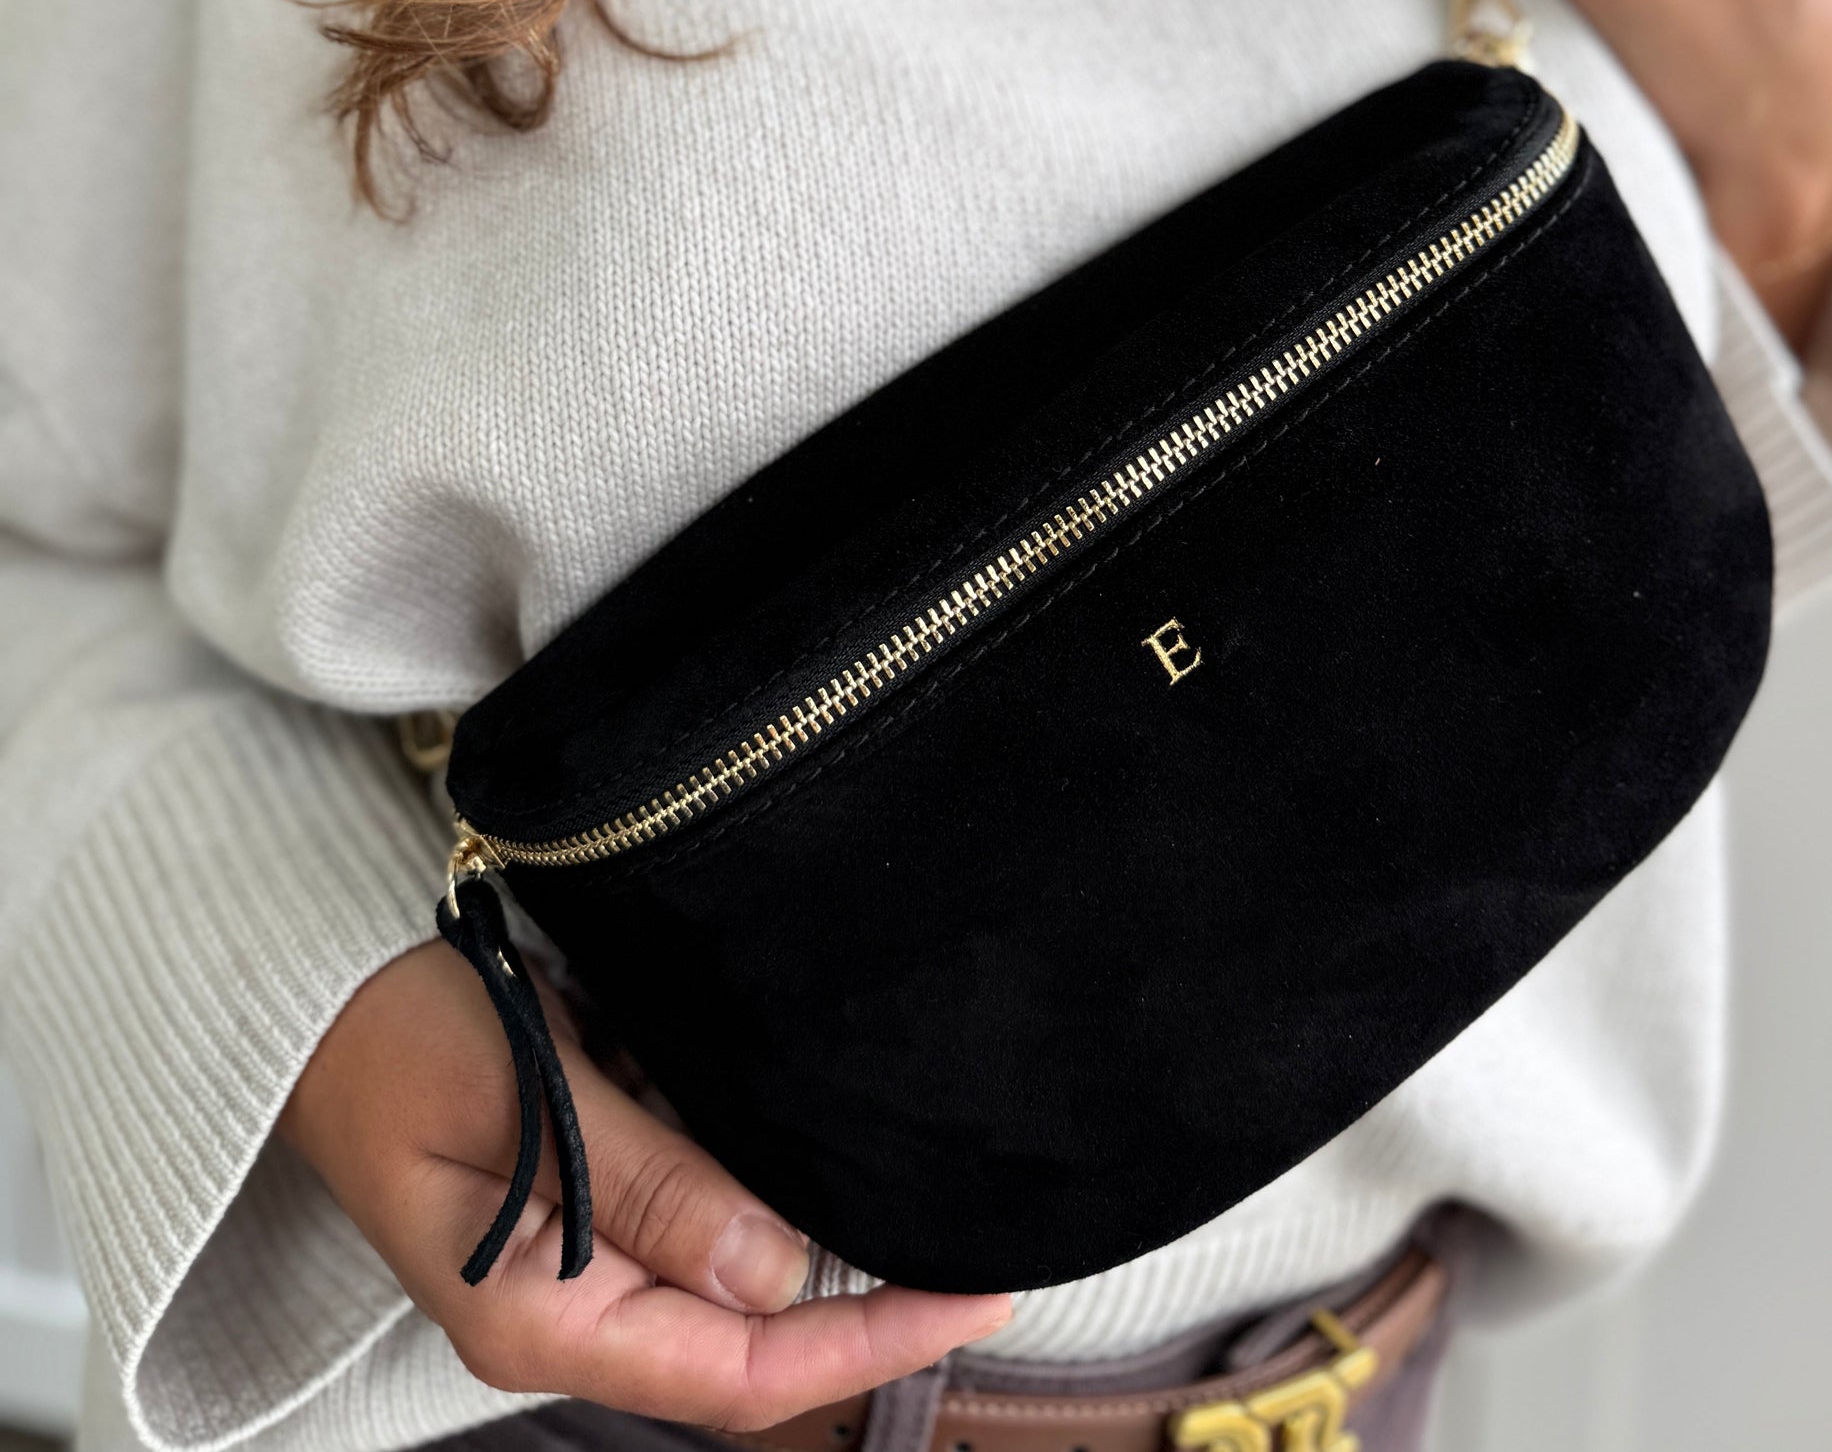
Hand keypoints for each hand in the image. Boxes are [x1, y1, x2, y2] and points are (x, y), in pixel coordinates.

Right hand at [280, 941, 1010, 1425]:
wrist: (313, 995)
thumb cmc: (396, 1036)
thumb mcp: (523, 1097)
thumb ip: (651, 1184)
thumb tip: (781, 1274)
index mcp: (536, 1316)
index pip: (736, 1372)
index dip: (866, 1344)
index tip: (973, 1296)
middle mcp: (566, 1310)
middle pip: (747, 1350)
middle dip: (869, 1314)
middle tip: (982, 1253)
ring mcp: (576, 1265)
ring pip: (734, 1295)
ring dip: (831, 1267)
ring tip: (937, 1219)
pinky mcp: (586, 1209)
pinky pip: (700, 1232)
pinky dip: (775, 1211)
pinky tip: (837, 1167)